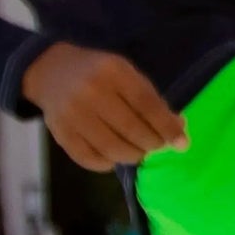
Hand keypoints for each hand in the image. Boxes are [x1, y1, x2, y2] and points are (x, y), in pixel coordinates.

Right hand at [22, 42, 187, 169]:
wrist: (52, 73)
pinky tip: (114, 156)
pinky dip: (108, 163)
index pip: (146, 104)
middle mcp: (90, 91)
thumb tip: (179, 129)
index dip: (167, 127)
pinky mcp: (60, 133)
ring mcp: (72, 114)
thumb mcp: (127, 75)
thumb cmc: (99, 74)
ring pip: (112, 148)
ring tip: (139, 151)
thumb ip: (152, 100)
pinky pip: (90, 159)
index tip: (182, 143)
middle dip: (152, 143)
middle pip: (131, 129)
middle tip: (158, 146)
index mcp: (113, 71)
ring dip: (133, 155)